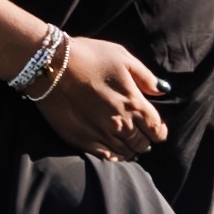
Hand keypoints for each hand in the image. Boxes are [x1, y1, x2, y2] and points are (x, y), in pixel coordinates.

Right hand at [31, 31, 171, 161]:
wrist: (51, 65)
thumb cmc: (89, 56)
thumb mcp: (123, 57)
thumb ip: (146, 77)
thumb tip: (163, 90)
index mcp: (134, 103)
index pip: (156, 129)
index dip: (159, 131)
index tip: (156, 129)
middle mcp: (121, 123)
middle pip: (142, 144)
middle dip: (145, 140)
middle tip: (141, 136)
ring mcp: (101, 134)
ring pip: (126, 153)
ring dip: (130, 150)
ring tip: (128, 144)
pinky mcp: (82, 140)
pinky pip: (105, 157)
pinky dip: (114, 156)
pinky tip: (113, 151)